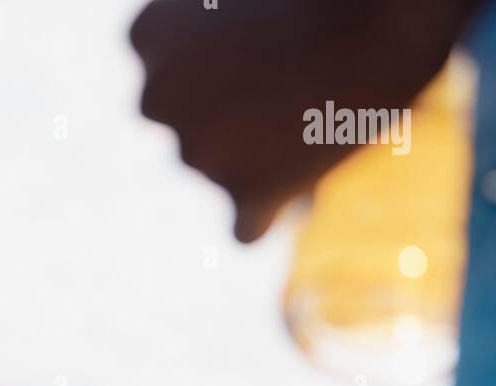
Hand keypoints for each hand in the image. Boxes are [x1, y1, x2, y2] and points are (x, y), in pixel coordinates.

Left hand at [129, 0, 473, 241]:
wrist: (376, 12)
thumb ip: (215, 32)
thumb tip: (231, 87)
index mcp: (147, 34)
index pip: (164, 70)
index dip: (216, 64)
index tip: (258, 46)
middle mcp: (156, 99)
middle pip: (188, 125)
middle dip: (228, 116)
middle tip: (286, 84)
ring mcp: (196, 153)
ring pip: (220, 169)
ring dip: (258, 154)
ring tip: (314, 109)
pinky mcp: (245, 196)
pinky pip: (245, 226)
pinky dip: (265, 215)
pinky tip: (300, 185)